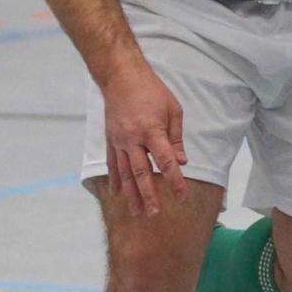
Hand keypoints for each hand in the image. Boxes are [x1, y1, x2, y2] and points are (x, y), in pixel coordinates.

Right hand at [102, 61, 188, 217]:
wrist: (121, 77)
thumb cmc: (152, 91)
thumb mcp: (173, 110)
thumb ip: (176, 138)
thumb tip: (181, 162)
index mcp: (152, 131)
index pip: (165, 162)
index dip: (174, 180)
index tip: (182, 196)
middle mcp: (132, 139)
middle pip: (141, 173)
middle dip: (148, 195)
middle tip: (154, 214)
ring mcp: (118, 141)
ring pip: (125, 173)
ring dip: (131, 195)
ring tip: (136, 213)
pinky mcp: (110, 140)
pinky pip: (112, 164)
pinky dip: (115, 180)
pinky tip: (117, 194)